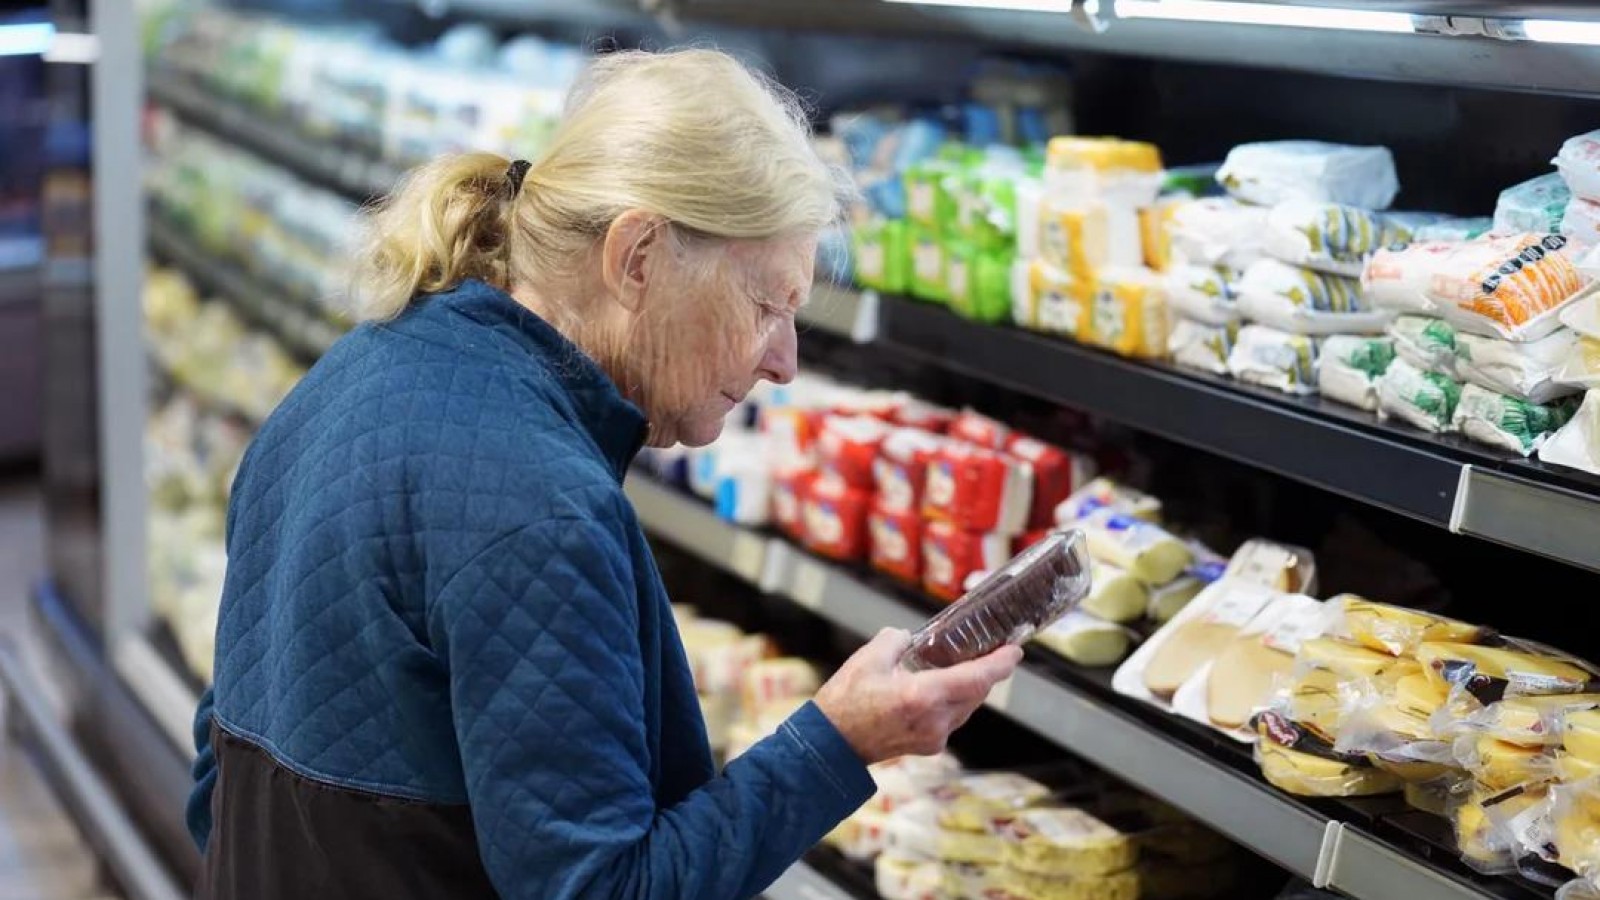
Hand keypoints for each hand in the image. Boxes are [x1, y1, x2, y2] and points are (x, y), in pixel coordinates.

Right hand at [813, 628, 1022, 763]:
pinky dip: (953, 702)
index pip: (977, 678)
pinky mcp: (928, 746)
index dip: (1001, 664)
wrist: (831, 746)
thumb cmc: (845, 702)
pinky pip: (952, 719)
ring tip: (966, 667)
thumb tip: (909, 638)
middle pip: (977, 693)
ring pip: (966, 707)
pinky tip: (941, 689)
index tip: (1015, 651)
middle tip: (993, 651)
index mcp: (923, 696)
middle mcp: (936, 720)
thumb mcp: (868, 658)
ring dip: (971, 688)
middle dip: (987, 672)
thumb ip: (896, 640)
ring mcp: (934, 736)